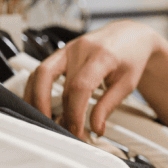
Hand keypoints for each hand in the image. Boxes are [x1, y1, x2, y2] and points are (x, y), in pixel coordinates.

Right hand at [24, 20, 164, 137]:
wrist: (130, 35)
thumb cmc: (131, 57)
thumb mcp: (127, 83)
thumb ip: (109, 105)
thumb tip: (96, 128)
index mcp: (102, 56)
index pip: (80, 87)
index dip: (75, 113)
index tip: (77, 131)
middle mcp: (81, 49)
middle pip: (60, 85)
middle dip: (58, 112)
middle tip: (63, 131)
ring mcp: (68, 48)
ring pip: (40, 74)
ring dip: (36, 100)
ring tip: (44, 121)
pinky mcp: (61, 51)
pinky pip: (41, 70)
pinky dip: (35, 88)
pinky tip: (38, 105)